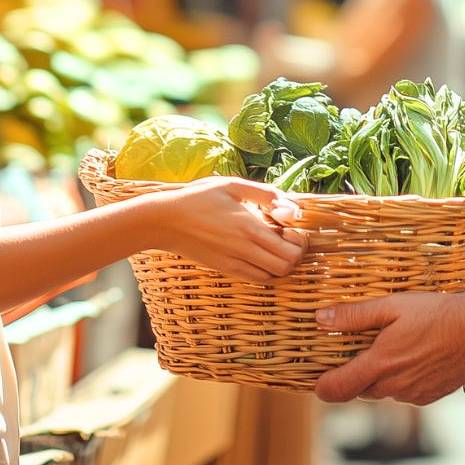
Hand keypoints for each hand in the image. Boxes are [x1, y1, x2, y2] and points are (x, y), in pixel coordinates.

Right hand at [153, 177, 309, 283]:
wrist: (166, 221)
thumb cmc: (199, 198)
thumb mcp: (231, 185)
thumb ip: (264, 194)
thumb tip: (291, 206)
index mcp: (248, 226)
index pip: (291, 248)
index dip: (299, 240)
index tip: (290, 226)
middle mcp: (244, 248)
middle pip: (287, 266)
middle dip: (295, 253)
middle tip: (285, 237)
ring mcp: (234, 262)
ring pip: (274, 276)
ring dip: (282, 263)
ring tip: (273, 245)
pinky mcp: (226, 269)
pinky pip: (256, 279)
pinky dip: (266, 271)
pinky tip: (260, 253)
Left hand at [313, 292, 464, 404]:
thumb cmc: (436, 314)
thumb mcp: (392, 306)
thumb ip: (354, 315)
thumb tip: (320, 319)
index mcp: (380, 365)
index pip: (337, 389)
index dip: (322, 387)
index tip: (316, 379)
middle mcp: (394, 386)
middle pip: (359, 390)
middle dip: (354, 375)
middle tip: (357, 351)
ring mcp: (413, 395)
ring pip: (383, 392)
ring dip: (380, 377)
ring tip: (390, 349)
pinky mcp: (429, 397)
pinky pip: (404, 393)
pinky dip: (401, 379)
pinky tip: (412, 356)